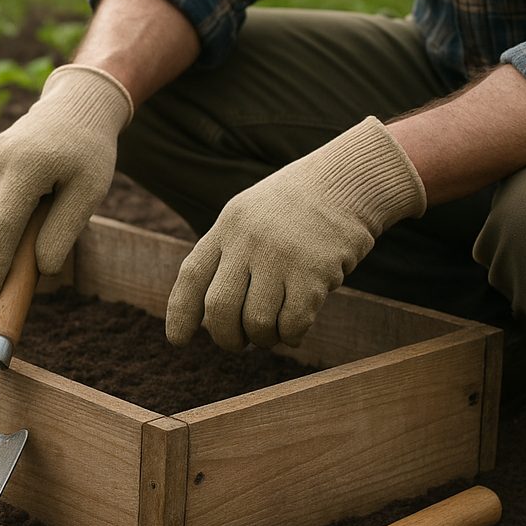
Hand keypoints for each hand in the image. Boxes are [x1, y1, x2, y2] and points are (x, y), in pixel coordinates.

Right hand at [0, 64, 132, 300]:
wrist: (77, 104)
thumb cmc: (89, 151)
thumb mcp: (89, 192)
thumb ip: (63, 231)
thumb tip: (40, 268)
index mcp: (25, 169)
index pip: (1, 229)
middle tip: (10, 290)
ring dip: (0, 239)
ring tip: (36, 236)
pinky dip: (3, 219)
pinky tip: (33, 211)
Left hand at [166, 117, 426, 349]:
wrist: (347, 181)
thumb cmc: (295, 207)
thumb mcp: (249, 216)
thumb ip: (227, 255)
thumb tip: (210, 316)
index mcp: (227, 227)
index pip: (192, 276)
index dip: (180, 313)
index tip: (178, 340)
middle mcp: (248, 241)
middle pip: (219, 309)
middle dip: (226, 338)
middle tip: (238, 343)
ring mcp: (280, 257)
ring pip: (256, 323)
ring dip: (263, 339)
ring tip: (272, 334)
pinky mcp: (314, 273)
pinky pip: (292, 324)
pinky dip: (291, 336)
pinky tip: (295, 331)